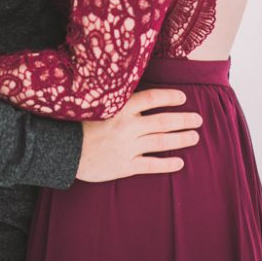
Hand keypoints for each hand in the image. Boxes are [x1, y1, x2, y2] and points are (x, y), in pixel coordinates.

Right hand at [76, 88, 201, 181]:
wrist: (63, 150)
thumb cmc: (77, 123)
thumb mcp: (97, 105)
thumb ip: (117, 101)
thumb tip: (135, 93)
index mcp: (121, 108)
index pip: (152, 98)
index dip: (170, 97)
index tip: (183, 98)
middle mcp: (128, 126)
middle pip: (163, 121)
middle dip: (183, 120)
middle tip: (198, 119)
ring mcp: (127, 147)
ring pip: (161, 142)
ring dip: (181, 139)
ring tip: (195, 137)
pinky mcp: (125, 166)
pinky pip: (151, 165)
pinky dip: (167, 163)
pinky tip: (179, 162)